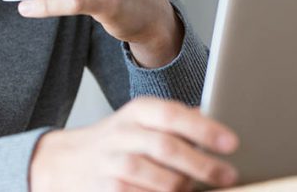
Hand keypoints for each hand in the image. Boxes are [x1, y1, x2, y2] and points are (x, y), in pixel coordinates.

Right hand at [29, 97, 238, 190]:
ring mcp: (111, 164)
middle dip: (201, 164)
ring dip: (181, 186)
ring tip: (197, 189)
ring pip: (154, 177)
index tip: (231, 142)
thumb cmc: (118, 142)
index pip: (172, 114)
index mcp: (137, 112)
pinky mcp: (105, 190)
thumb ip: (177, 121)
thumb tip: (216, 119)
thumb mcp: (143, 121)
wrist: (65, 163)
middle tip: (228, 175)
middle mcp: (122, 134)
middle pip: (166, 147)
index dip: (203, 129)